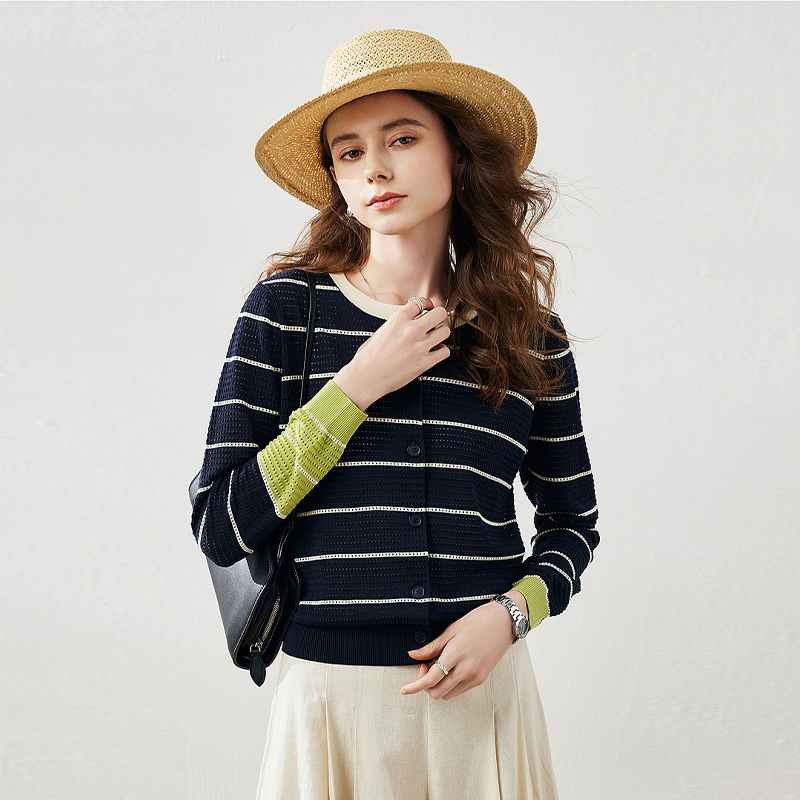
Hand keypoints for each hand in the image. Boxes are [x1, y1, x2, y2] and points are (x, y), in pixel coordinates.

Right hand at [332, 297, 450, 411]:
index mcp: (398, 319)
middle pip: (440, 313)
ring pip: (445, 331)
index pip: (421, 302)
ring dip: (440, 334)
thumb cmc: (369, 355)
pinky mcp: (424, 363)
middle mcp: (411, 330)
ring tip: (433, 339)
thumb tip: (417, 319)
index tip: (427, 310)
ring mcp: (420, 346)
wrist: (365, 377)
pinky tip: (433, 353)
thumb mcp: (382, 330)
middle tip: (434, 323)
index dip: (426, 305)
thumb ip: (400, 322)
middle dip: (438, 316)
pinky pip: (445, 351)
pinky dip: (441, 352)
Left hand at [400, 600, 516, 700]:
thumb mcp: (452, 629)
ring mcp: (475, 677)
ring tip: (439, 666)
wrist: (505, 622)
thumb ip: (432, 646)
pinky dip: (449, 685)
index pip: (430, 679)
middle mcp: (466, 670)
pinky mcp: (481, 679)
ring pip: (448, 694)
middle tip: (425, 666)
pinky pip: (460, 690)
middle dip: (425, 685)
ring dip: (438, 686)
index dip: (415, 686)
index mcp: (456, 654)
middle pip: (437, 692)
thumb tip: (413, 655)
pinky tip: (449, 669)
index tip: (404, 689)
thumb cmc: (479, 621)